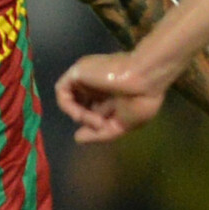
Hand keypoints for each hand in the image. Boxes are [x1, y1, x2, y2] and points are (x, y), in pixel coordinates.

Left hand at [56, 51, 172, 142]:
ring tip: (97, 121)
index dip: (96, 124)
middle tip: (103, 125)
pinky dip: (68, 106)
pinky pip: (62, 90)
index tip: (106, 128)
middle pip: (82, 106)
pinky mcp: (77, 71)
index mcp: (109, 92)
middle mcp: (96, 84)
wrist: (145, 78)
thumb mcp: (121, 125)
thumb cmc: (141, 100)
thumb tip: (77, 138)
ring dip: (80, 115)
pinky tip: (81, 114)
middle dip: (89, 120)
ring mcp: (86, 77)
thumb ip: (99, 133)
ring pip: (71, 100)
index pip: (93, 111)